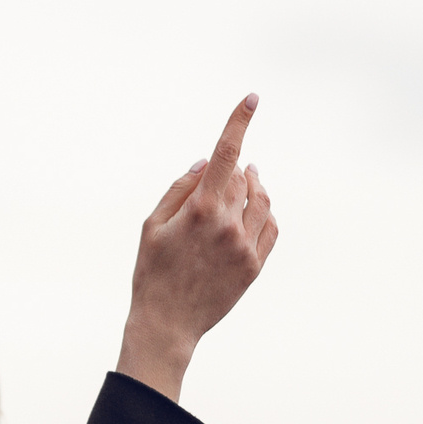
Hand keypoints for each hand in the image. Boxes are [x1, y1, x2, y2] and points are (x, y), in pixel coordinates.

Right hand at [115, 93, 278, 401]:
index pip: (226, 155)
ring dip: (255, 186)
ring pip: (263, 201)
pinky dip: (265, 213)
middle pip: (243, 178)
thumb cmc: (151, 272)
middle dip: (235, 170)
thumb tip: (207, 164)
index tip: (252, 99)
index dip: (239, 122)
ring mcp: (246, 247)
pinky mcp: (255, 266)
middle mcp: (228, 225)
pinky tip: (253, 213)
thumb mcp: (151, 226)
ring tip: (245, 183)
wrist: (167, 324)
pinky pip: (271, 228)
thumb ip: (180, 189)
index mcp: (200, 210)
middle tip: (223, 175)